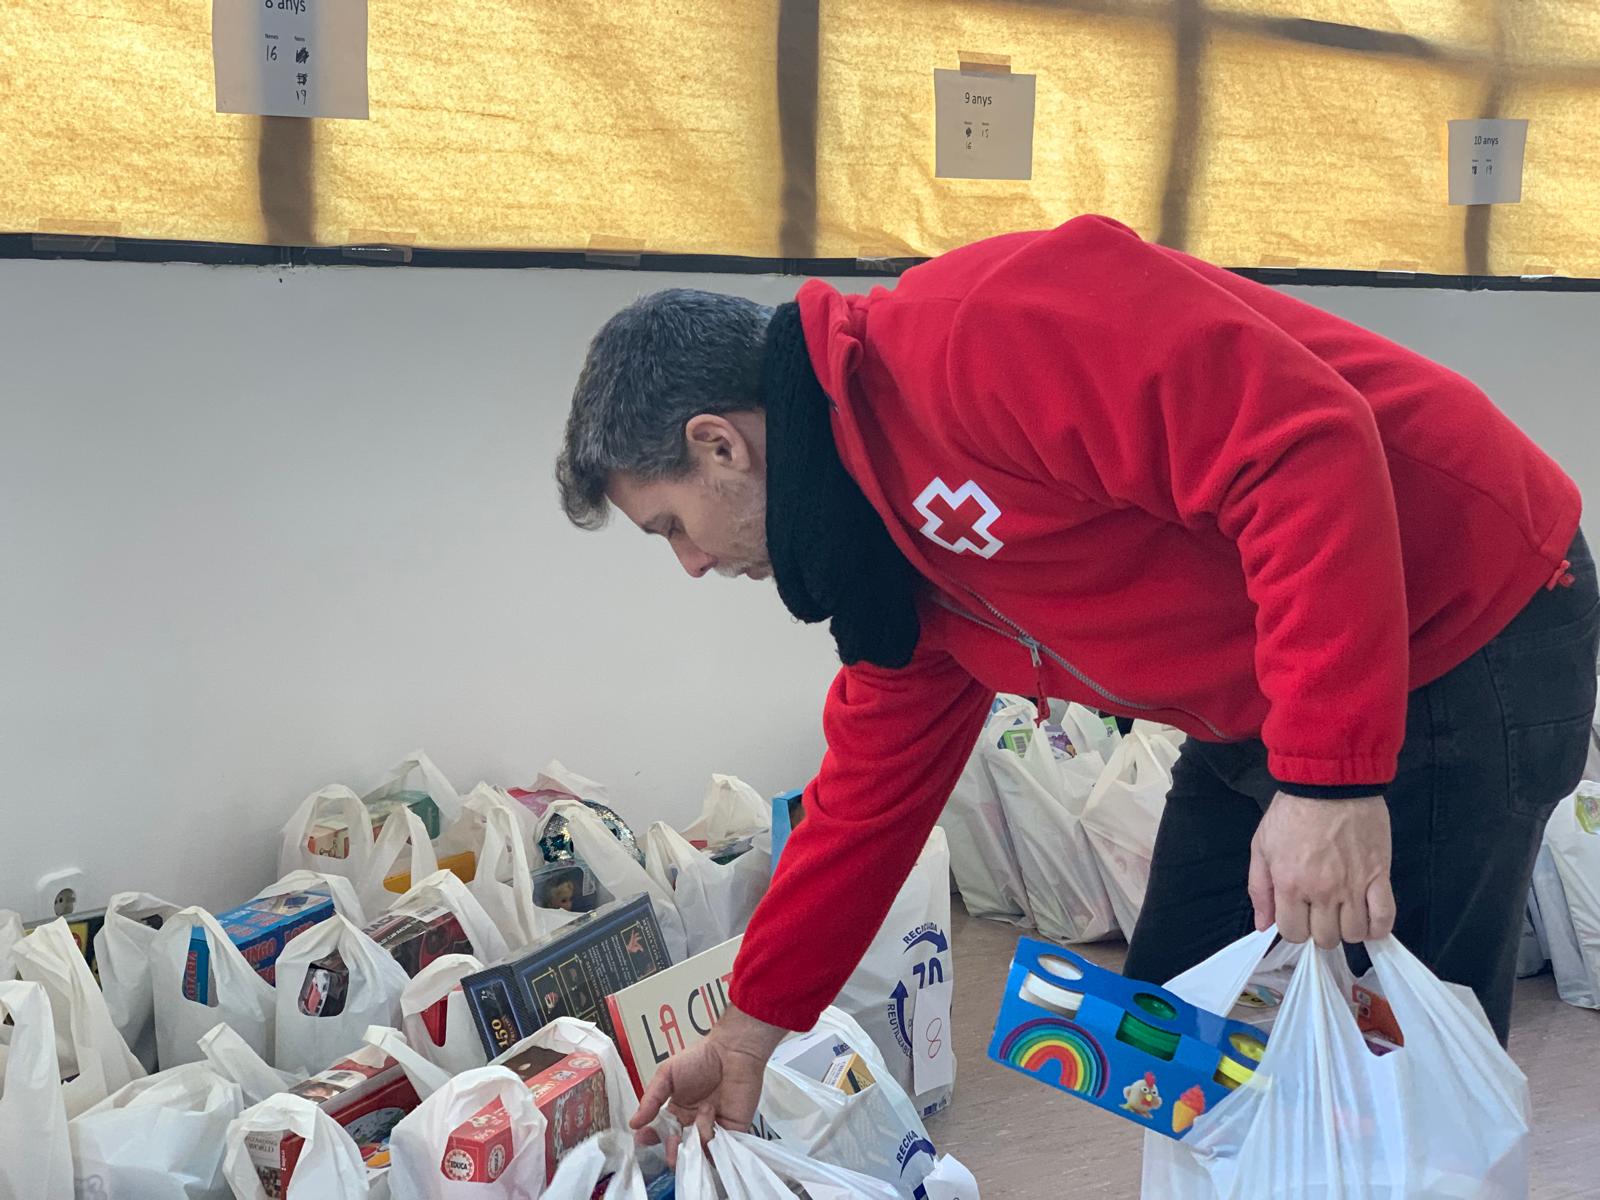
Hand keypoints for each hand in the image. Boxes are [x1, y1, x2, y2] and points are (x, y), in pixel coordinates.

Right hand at [630, 1004, 782, 1149]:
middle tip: (672, 1141)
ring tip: (703, 1110)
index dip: (651, 1140)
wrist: (732, 1051)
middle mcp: (693, 1126)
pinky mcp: (732, 1133)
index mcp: (677, 1113)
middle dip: (672, 1152)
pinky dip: (712, 1138)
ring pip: (698, 1154)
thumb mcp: (667, 1075)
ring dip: (696, 1137)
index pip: (661, 1135)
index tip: (643, 1139)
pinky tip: (711, 1116)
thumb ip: (651, 1100)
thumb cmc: (700, 1058)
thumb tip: (633, 1123)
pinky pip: (718, 1149)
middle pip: (679, 1152)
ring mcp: (713, 1131)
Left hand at [1249, 792, 1395, 947]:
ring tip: (1344, 913)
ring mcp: (1353, 886)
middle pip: (1325, 938)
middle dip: (1320, 930)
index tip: (1298, 916)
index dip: (1294, 929)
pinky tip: (1370, 921)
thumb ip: (1259, 889)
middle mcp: (1322, 891)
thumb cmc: (1292, 812)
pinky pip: (1384, 918)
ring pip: (1354, 934)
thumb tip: (1262, 925)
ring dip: (1348, 929)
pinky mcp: (1379, 876)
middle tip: (1321, 912)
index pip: (1293, 932)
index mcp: (1290, 883)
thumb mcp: (1262, 846)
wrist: (1330, 783)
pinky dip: (1378, 928)